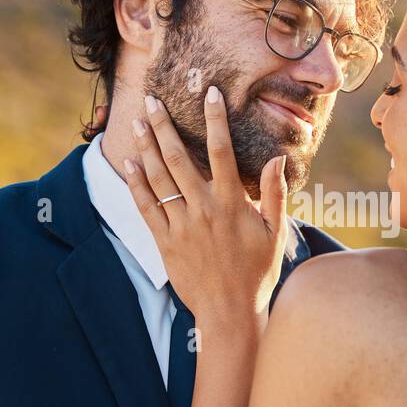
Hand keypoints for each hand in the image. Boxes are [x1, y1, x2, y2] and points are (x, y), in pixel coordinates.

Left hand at [122, 86, 289, 326]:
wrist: (229, 312)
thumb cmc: (257, 273)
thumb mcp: (275, 234)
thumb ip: (276, 195)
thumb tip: (277, 160)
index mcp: (232, 204)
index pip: (221, 151)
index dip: (214, 119)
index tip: (209, 94)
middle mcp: (203, 209)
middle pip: (179, 157)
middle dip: (164, 125)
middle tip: (152, 101)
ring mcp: (181, 225)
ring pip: (158, 178)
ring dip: (145, 147)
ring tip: (136, 122)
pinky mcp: (164, 242)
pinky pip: (146, 206)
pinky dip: (136, 183)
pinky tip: (129, 164)